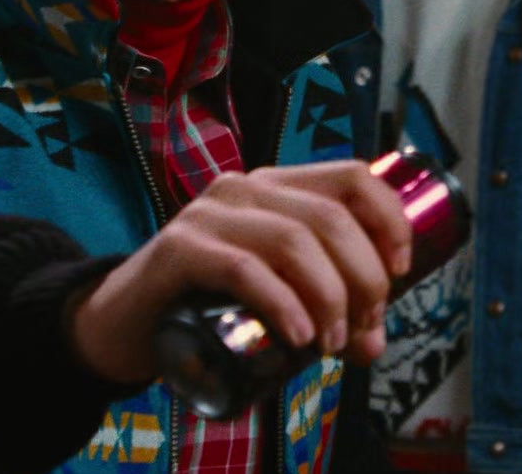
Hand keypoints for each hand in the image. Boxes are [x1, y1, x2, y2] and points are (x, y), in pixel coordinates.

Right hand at [70, 160, 412, 384]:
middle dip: (364, 280)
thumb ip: (325, 311)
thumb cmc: (205, 303)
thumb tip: (374, 342)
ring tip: (331, 345)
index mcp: (276, 187)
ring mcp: (209, 214)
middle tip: (361, 332)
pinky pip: (245, 268)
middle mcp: (245, 187)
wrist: (121, 322)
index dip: (389, 220)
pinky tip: (300, 337)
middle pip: (332, 217)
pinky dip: (283, 304)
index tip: (400, 271)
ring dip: (329, 298)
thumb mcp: (275, 296)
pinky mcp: (180, 249)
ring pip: (295, 240)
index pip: (352, 176)